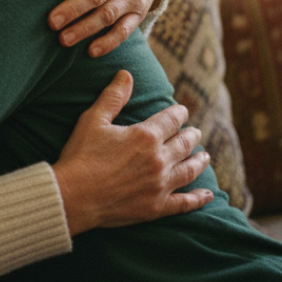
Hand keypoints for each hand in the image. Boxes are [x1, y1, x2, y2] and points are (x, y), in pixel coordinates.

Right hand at [52, 71, 212, 234]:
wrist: (73, 196)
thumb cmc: (81, 155)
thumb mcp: (93, 119)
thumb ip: (113, 96)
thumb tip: (126, 74)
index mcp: (145, 136)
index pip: (171, 120)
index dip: (179, 113)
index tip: (183, 110)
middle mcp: (159, 160)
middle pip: (184, 144)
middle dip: (191, 135)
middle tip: (196, 131)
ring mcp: (160, 186)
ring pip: (189, 170)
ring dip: (199, 161)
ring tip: (205, 156)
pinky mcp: (156, 207)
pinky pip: (185, 203)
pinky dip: (199, 199)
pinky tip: (208, 194)